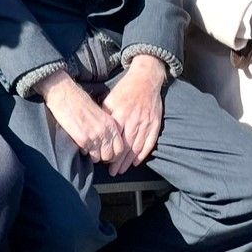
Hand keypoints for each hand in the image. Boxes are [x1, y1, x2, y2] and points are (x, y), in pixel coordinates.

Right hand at [36, 71, 124, 163]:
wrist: (64, 94)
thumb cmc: (79, 100)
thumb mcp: (99, 112)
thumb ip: (105, 126)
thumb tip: (106, 140)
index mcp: (111, 124)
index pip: (120, 147)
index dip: (115, 153)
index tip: (108, 153)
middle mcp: (105, 131)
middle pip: (110, 156)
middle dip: (104, 157)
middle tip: (97, 153)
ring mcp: (94, 136)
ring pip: (98, 158)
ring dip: (93, 155)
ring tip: (88, 148)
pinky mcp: (82, 139)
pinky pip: (86, 153)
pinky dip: (84, 151)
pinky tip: (80, 144)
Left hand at [101, 55, 164, 175]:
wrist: (146, 79)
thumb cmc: (126, 89)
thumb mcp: (111, 98)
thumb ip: (105, 114)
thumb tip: (96, 128)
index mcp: (121, 114)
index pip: (115, 138)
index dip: (110, 151)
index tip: (103, 160)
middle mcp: (134, 121)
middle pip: (126, 146)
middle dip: (118, 161)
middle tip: (112, 172)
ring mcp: (146, 123)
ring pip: (137, 147)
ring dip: (129, 161)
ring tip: (122, 170)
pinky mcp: (155, 124)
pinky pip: (150, 142)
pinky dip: (143, 154)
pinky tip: (136, 161)